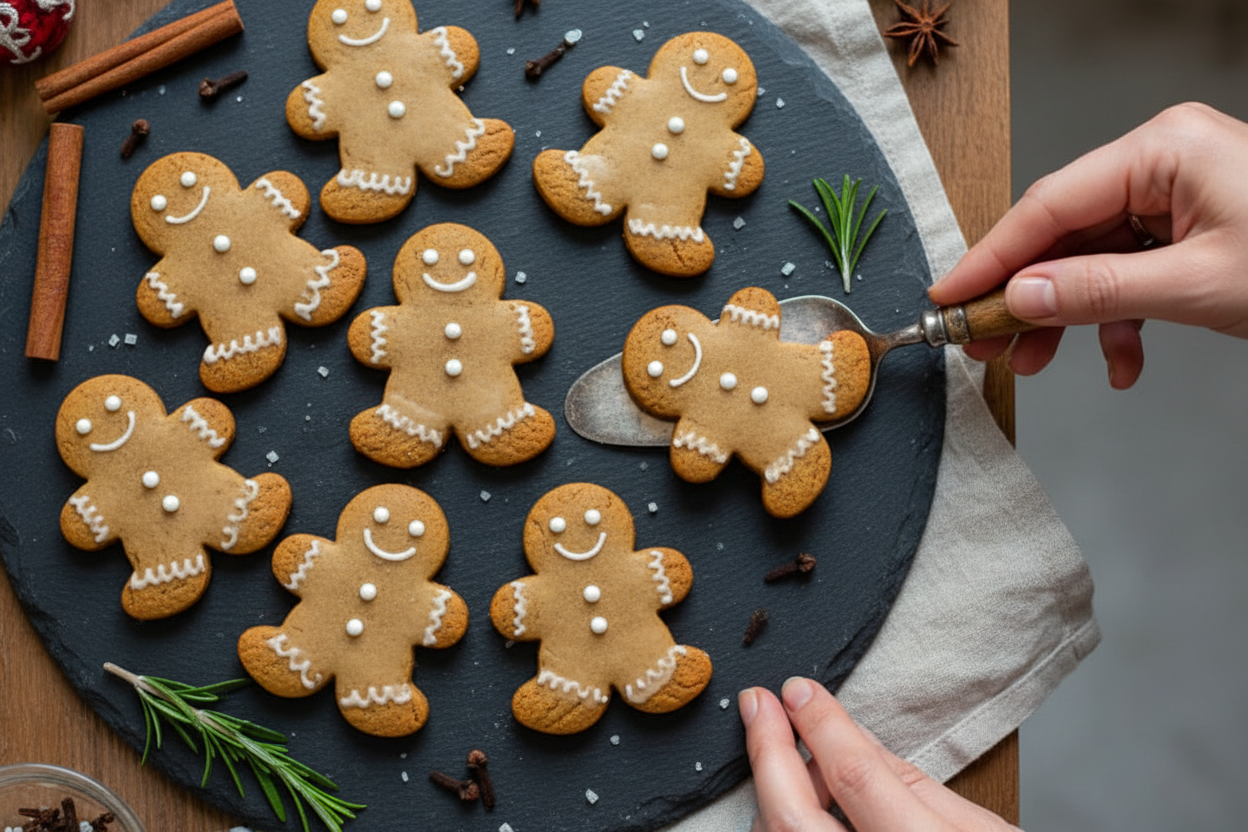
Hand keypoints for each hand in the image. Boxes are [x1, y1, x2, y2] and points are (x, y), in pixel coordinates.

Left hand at [740, 678, 1017, 831]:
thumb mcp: (978, 830)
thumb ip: (911, 781)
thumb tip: (849, 732)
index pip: (857, 777)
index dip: (822, 725)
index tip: (798, 691)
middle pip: (793, 818)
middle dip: (768, 753)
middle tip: (758, 705)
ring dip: (773, 792)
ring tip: (790, 757)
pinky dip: (782, 826)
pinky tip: (797, 803)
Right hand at [929, 102, 1247, 387]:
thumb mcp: (1199, 285)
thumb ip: (1098, 291)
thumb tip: (1020, 297)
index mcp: (1164, 150)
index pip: (1049, 205)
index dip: (990, 257)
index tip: (948, 296)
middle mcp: (1162, 163)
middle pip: (1062, 233)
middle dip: (1024, 296)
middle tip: (985, 343)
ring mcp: (1175, 196)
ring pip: (1089, 259)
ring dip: (1064, 317)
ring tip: (1038, 364)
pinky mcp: (1187, 228)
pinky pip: (1127, 272)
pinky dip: (1117, 322)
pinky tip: (1122, 362)